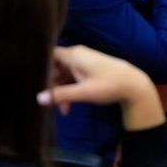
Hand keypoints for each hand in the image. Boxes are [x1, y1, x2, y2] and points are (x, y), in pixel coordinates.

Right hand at [38, 46, 164, 130]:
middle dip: (50, 85)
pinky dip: (69, 91)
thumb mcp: (83, 92)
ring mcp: (83, 62)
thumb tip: (38, 98)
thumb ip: (61, 95)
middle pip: (54, 67)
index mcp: (73, 55)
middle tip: (47, 102)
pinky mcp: (88, 70)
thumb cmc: (109, 85)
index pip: (48, 55)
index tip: (32, 81)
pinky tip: (68, 108)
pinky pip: (72, 78)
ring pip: (63, 75)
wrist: (134, 85)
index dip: (39, 67)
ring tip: (62, 111)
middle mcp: (77, 55)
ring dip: (60, 92)